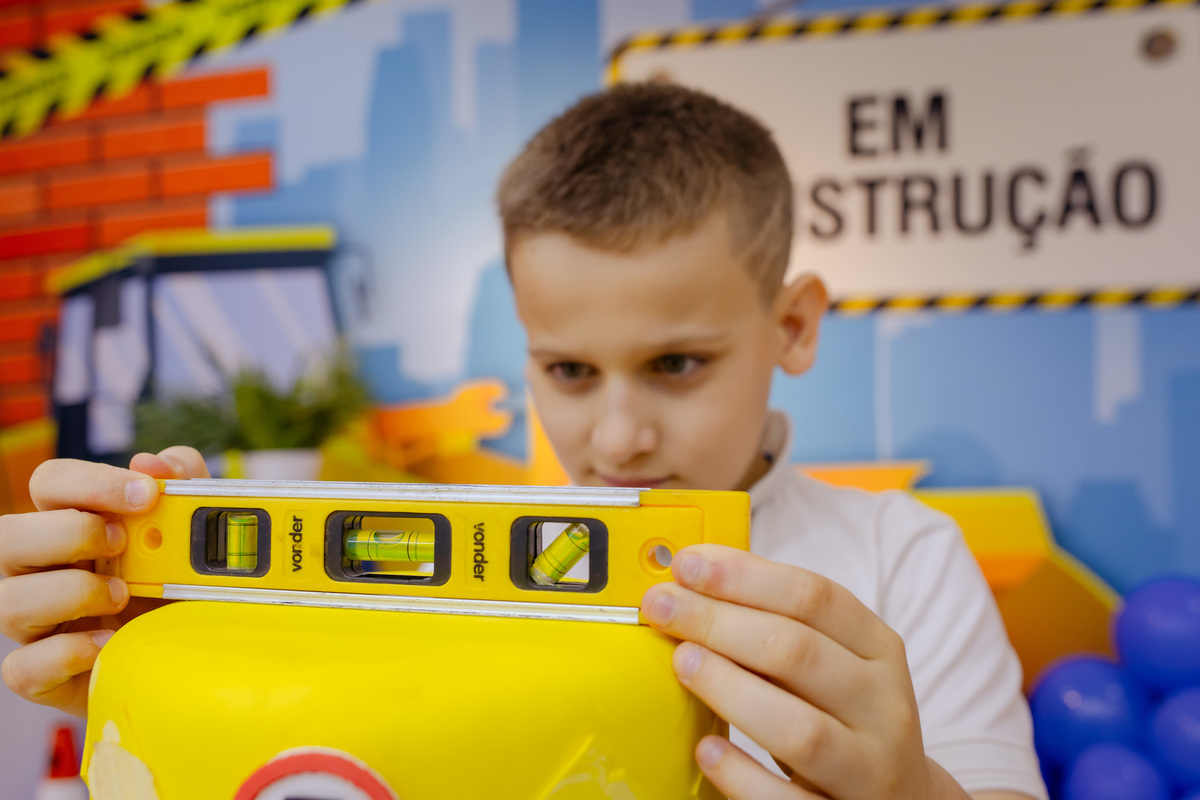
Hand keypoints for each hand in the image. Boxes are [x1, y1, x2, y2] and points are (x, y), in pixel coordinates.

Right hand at [0, 446, 208, 716]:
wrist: (198, 658)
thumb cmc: (185, 585)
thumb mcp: (197, 533)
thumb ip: (186, 487)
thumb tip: (153, 463)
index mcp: (74, 523)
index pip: (51, 483)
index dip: (92, 482)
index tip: (146, 495)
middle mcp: (43, 569)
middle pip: (8, 536)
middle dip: (70, 534)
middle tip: (124, 545)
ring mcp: (37, 623)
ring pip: (8, 601)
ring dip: (71, 593)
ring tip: (122, 597)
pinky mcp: (44, 676)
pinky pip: (22, 668)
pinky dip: (67, 655)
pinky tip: (111, 644)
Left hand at [641, 544, 946, 799]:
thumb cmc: (842, 717)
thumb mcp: (833, 662)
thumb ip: (777, 626)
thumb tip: (693, 583)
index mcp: (880, 651)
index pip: (816, 597)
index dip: (745, 576)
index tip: (688, 563)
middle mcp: (882, 707)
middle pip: (799, 653)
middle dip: (720, 622)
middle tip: (663, 607)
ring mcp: (868, 769)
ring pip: (801, 729)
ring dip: (731, 690)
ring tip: (682, 663)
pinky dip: (743, 773)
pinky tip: (706, 749)